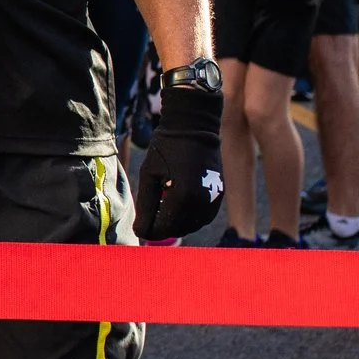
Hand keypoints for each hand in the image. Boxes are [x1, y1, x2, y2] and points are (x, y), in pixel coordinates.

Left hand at [135, 82, 224, 238]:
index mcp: (181, 197)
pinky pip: (204, 218)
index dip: (147, 230)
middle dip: (161, 227)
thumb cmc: (165, 148)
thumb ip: (145, 206)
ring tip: (164, 207)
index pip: (162, 230)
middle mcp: (200, 203)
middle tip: (150, 215)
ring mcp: (213, 200)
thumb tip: (140, 232)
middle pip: (176, 230)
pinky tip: (179, 205)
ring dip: (176, 223)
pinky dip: (190, 218)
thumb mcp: (149, 176)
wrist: (193, 126)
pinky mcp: (219, 196)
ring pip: (191, 227)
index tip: (139, 225)